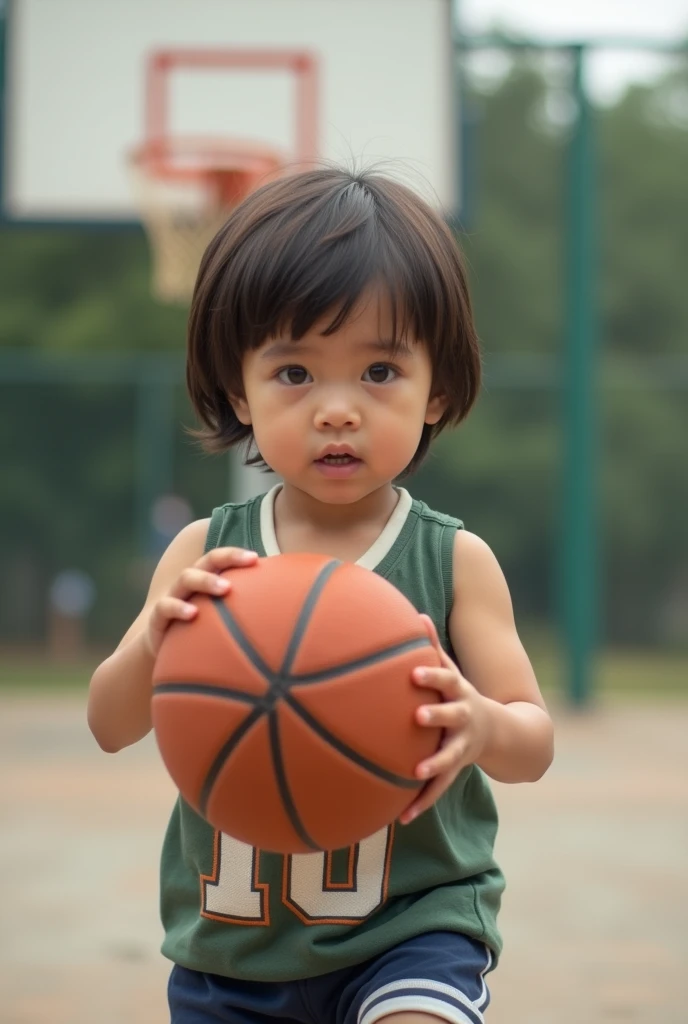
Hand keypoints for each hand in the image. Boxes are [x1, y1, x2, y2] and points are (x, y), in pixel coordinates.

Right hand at [144, 546, 257, 657]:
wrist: (166, 657)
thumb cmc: (203, 635)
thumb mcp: (225, 623)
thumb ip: (249, 616)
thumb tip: (286, 619)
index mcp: (206, 580)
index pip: (221, 559)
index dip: (236, 555)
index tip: (257, 558)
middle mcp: (190, 584)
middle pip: (206, 561)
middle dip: (227, 558)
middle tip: (249, 562)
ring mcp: (172, 598)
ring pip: (185, 579)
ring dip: (206, 580)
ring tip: (225, 588)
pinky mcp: (158, 618)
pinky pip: (164, 608)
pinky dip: (177, 608)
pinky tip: (192, 614)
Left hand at [400, 614, 492, 824]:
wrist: (501, 733)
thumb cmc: (461, 695)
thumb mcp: (452, 672)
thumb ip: (433, 646)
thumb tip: (416, 615)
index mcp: (459, 693)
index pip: (446, 680)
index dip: (431, 675)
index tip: (414, 672)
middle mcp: (463, 719)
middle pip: (451, 715)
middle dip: (436, 715)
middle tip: (418, 716)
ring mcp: (462, 745)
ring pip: (448, 756)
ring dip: (433, 764)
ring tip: (415, 772)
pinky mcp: (456, 768)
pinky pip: (438, 788)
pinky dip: (420, 802)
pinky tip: (401, 818)